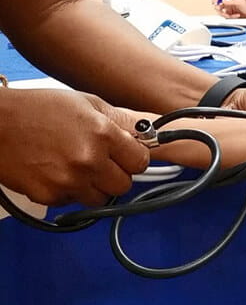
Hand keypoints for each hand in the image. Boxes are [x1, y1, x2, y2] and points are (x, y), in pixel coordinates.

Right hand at [0, 89, 149, 206]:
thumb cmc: (37, 109)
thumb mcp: (86, 103)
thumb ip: (120, 121)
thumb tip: (148, 131)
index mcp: (103, 134)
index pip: (141, 161)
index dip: (134, 158)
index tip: (127, 155)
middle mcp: (89, 161)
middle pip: (124, 185)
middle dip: (116, 174)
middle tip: (101, 162)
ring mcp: (69, 182)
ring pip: (101, 198)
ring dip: (94, 186)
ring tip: (77, 166)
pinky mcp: (49, 197)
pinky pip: (73, 202)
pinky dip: (69, 191)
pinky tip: (57, 171)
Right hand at [212, 0, 245, 18]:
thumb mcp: (241, 2)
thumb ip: (232, 1)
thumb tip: (223, 0)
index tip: (215, 0)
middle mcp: (227, 1)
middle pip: (216, 2)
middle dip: (217, 6)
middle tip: (219, 8)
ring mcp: (228, 8)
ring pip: (219, 11)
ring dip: (223, 13)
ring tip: (230, 15)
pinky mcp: (230, 14)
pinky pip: (225, 16)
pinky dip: (230, 17)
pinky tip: (237, 15)